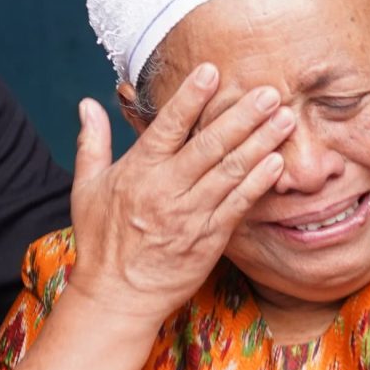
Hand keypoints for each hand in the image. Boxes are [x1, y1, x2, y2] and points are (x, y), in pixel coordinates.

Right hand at [67, 63, 292, 326]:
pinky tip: (277, 162)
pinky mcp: (209, 238)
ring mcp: (190, 215)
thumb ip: (92, 142)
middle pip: (209, 145)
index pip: (168, 127)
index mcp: (137, 172)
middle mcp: (166, 190)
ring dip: (260, 143)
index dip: (191, 98)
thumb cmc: (101, 242)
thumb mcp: (85, 188)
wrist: (117, 297)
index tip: (212, 72)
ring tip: (284, 118)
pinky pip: (238, 205)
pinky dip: (258, 183)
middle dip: (241, 116)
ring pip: (230, 172)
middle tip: (268, 92)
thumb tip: (87, 103)